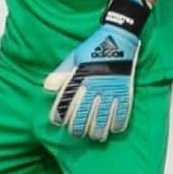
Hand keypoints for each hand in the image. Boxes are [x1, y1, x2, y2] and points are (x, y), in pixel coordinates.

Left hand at [43, 0, 150, 141]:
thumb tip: (47, 88)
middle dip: (78, 128)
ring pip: (102, 119)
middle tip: (76, 134)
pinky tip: (114, 129)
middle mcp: (94, 88)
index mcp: (79, 80)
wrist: (119, 37)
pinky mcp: (125, 91)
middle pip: (83, 116)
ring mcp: (110, 91)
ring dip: (98, 131)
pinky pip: (122, 112)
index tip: (57, 122)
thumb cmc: (94, 48)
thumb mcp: (73, 58)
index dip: (60, 116)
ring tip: (95, 137)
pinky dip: (118, 123)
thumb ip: (60, 74)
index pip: (66, 104)